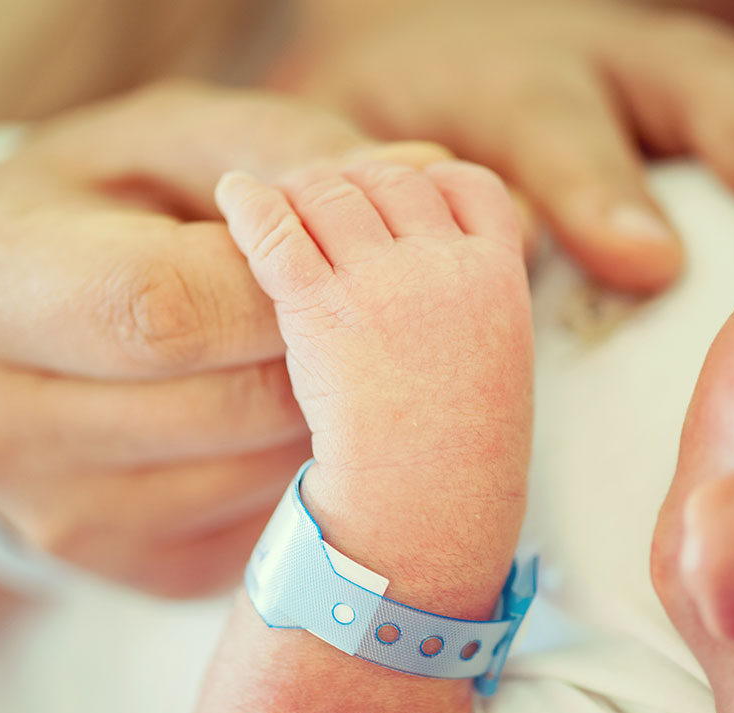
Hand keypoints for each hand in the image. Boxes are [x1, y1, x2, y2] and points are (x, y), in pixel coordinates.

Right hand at [0, 80, 449, 596]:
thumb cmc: (104, 213)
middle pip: (228, 405)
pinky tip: (295, 419)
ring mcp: (60, 515)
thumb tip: (423, 167)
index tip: (333, 255)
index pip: (168, 310)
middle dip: (324, 352)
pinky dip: (304, 472)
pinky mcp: (126, 568)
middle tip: (355, 310)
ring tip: (325, 358)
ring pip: (259, 477)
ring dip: (327, 415)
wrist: (18, 333)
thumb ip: (285, 150)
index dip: (283, 283)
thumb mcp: (170, 145)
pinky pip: (263, 530)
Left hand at [215, 159, 532, 601]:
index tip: (390, 197)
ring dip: (301, 192)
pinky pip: (280, 232)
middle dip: (352, 182)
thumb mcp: (492, 367)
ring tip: (275, 202)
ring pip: (334, 194)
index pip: (466, 185)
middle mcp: (447, 265)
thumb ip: (472, 303)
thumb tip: (435, 259)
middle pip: (390, 179)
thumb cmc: (458, 455)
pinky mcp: (324, 311)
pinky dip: (251, 205)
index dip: (422, 180)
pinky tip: (233, 196)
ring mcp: (386, 284)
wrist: (426, 512)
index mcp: (499, 276)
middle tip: (318, 195)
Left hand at [284, 1, 733, 291]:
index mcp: (490, 78)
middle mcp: (588, 56)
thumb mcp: (331, 141)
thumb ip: (354, 188)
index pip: (545, 127)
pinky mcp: (695, 86)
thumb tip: (405, 259)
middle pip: (685, 86)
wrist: (409, 41)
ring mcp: (654, 66)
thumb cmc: (373, 119)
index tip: (645, 258)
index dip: (594, 188)